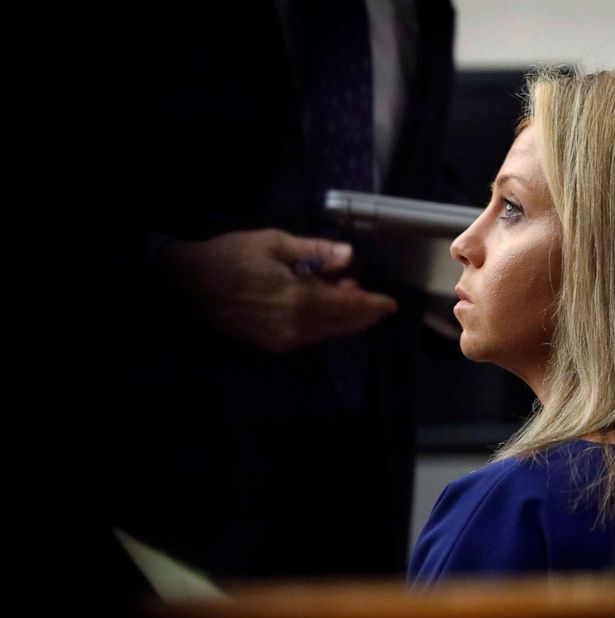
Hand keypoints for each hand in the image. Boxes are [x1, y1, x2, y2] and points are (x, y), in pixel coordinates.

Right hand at [164, 229, 396, 351]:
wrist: (190, 283)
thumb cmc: (232, 257)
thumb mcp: (276, 243)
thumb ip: (316, 251)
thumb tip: (348, 256)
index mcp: (301, 300)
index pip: (350, 307)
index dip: (374, 305)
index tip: (390, 303)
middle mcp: (296, 326)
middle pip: (343, 324)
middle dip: (363, 312)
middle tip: (374, 298)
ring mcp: (284, 339)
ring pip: (328, 331)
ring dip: (344, 316)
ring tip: (346, 292)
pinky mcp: (274, 344)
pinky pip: (310, 335)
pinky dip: (325, 322)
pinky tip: (323, 305)